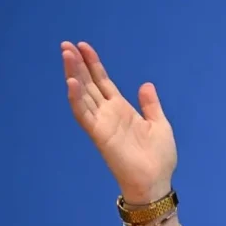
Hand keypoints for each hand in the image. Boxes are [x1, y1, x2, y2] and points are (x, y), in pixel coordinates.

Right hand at [61, 41, 176, 203]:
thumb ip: (150, 105)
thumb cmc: (159, 157)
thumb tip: (146, 85)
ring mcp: (102, 123)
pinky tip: (71, 82)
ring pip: (82, 94)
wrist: (156, 181)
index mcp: (122, 110)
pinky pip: (83, 114)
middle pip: (89, 84)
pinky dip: (76, 98)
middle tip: (66, 44)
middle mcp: (108, 114)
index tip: (83, 46)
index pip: (103, 82)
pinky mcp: (99, 135)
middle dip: (77, 64)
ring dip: (73, 74)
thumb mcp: (159, 125)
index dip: (93, 64)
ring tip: (66, 55)